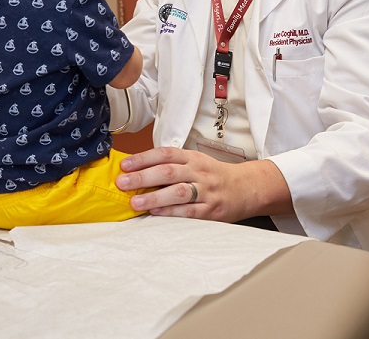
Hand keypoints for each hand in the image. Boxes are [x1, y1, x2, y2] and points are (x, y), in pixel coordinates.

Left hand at [115, 147, 292, 221]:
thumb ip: (171, 166)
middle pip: (168, 171)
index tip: (124, 165)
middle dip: (143, 177)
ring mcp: (206, 191)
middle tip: (122, 182)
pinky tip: (156, 214)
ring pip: (178, 192)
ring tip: (135, 202)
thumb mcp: (194, 163)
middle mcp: (199, 171)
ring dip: (155, 198)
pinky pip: (189, 212)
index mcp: (192, 157)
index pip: (165, 153)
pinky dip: (171, 213)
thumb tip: (136, 171)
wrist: (246, 188)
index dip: (143, 158)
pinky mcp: (211, 210)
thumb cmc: (212, 176)